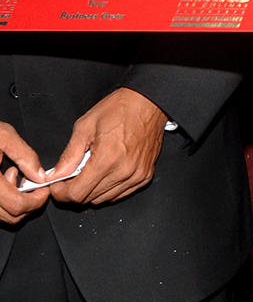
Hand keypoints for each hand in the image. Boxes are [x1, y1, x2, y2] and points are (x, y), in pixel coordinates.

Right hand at [0, 121, 49, 223]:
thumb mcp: (4, 136)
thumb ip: (25, 157)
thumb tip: (40, 176)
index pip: (17, 205)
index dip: (37, 200)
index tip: (44, 189)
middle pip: (10, 216)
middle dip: (28, 203)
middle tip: (33, 183)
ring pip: (0, 215)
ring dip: (14, 202)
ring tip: (13, 174)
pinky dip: (2, 201)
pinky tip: (3, 180)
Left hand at [48, 88, 166, 206]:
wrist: (149, 102)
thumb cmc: (120, 109)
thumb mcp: (85, 127)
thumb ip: (68, 156)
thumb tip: (54, 176)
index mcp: (106, 159)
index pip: (76, 194)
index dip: (60, 192)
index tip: (56, 184)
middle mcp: (123, 172)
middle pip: (88, 199)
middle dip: (73, 190)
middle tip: (70, 175)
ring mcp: (136, 175)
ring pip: (103, 199)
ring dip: (91, 190)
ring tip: (89, 171)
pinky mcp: (145, 175)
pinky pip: (120, 194)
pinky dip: (108, 188)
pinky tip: (105, 173)